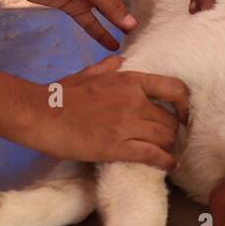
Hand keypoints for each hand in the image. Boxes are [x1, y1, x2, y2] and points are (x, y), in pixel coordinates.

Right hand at [25, 57, 188, 170]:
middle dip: (172, 131)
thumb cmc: (60, 94)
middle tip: (169, 139)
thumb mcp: (87, 73)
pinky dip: (165, 161)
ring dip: (168, 146)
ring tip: (166, 152)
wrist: (40, 114)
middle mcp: (133, 100)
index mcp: (128, 80)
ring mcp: (126, 124)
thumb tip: (119, 60)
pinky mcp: (117, 146)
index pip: (173, 88)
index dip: (184, 104)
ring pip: (164, 137)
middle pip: (169, 119)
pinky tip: (170, 165)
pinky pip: (152, 155)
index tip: (182, 114)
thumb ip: (107, 67)